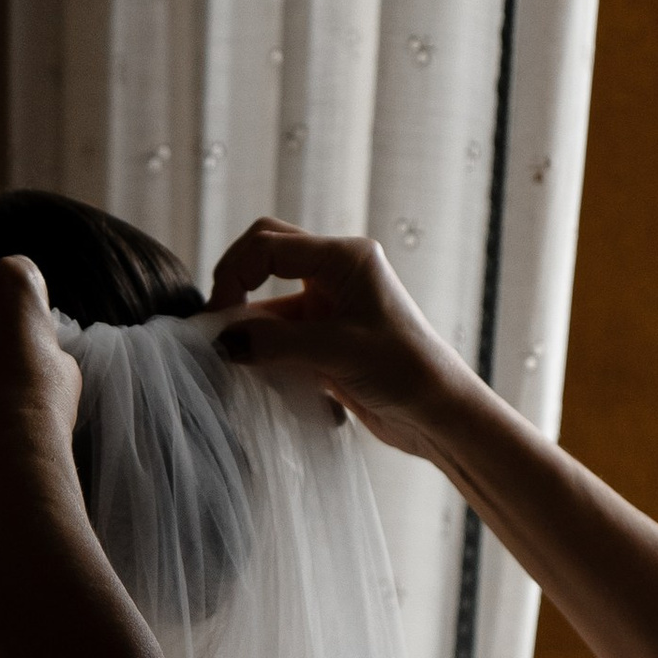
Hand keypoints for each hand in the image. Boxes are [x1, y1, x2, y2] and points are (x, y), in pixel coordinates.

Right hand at [206, 221, 465, 463]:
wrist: (439, 414)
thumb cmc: (406, 371)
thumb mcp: (335, 353)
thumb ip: (272, 343)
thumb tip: (220, 342)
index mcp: (344, 258)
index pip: (268, 244)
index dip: (233, 273)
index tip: (219, 318)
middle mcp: (335, 274)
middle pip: (264, 260)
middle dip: (236, 292)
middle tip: (219, 332)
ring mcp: (329, 307)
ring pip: (267, 306)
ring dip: (254, 336)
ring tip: (250, 370)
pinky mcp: (325, 338)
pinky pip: (279, 338)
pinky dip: (269, 359)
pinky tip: (279, 386)